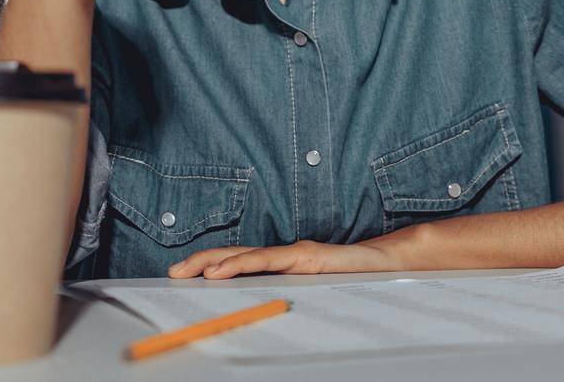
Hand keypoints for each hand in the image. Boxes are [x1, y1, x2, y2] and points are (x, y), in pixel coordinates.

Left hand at [168, 239, 402, 279]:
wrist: (390, 265)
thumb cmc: (352, 282)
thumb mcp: (312, 292)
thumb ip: (286, 293)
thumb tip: (254, 309)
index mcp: (283, 263)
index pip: (239, 261)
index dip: (209, 264)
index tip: (183, 274)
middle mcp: (285, 254)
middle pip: (235, 255)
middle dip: (201, 262)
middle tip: (173, 272)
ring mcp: (296, 253)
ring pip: (247, 256)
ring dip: (215, 263)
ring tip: (190, 272)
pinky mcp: (308, 256)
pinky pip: (269, 260)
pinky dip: (242, 264)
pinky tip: (223, 271)